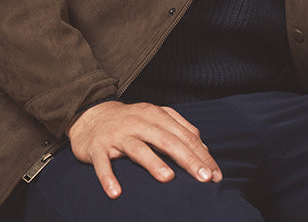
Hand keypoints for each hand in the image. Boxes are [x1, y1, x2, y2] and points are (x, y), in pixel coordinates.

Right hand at [67, 100, 222, 198]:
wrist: (91, 116)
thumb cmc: (131, 121)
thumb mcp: (156, 119)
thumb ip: (180, 131)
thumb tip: (204, 151)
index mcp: (156, 115)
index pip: (184, 135)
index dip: (202, 154)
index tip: (215, 174)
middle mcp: (139, 122)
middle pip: (167, 140)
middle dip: (187, 159)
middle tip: (203, 178)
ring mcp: (118, 135)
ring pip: (138, 148)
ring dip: (153, 163)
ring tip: (168, 178)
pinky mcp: (98, 148)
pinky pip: (103, 164)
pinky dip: (108, 177)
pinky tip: (116, 193)